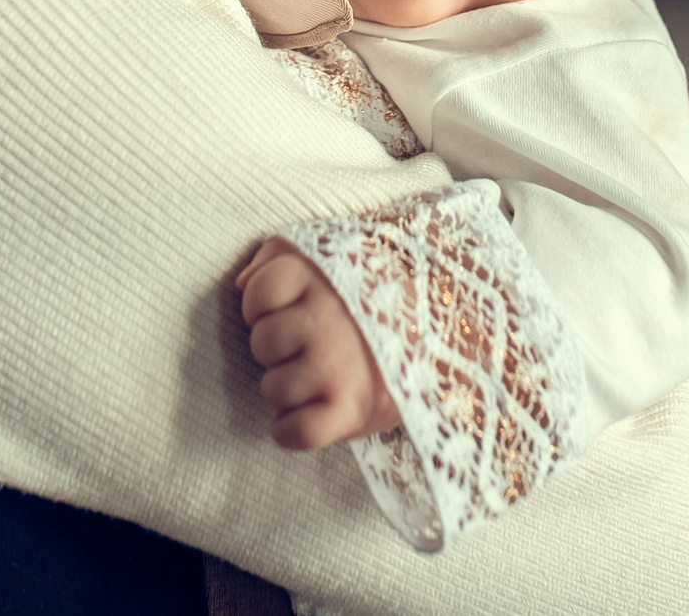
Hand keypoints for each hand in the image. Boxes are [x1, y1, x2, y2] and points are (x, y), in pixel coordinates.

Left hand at [235, 237, 401, 449]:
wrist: (447, 341)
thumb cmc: (378, 300)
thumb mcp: (333, 256)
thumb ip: (279, 256)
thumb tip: (241, 283)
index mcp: (323, 277)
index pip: (258, 294)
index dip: (263, 307)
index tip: (287, 312)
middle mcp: (327, 319)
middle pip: (261, 343)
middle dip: (278, 350)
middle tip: (309, 348)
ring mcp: (336, 366)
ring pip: (272, 389)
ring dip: (288, 390)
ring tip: (318, 379)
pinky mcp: (350, 410)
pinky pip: (294, 431)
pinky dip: (290, 431)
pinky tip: (307, 416)